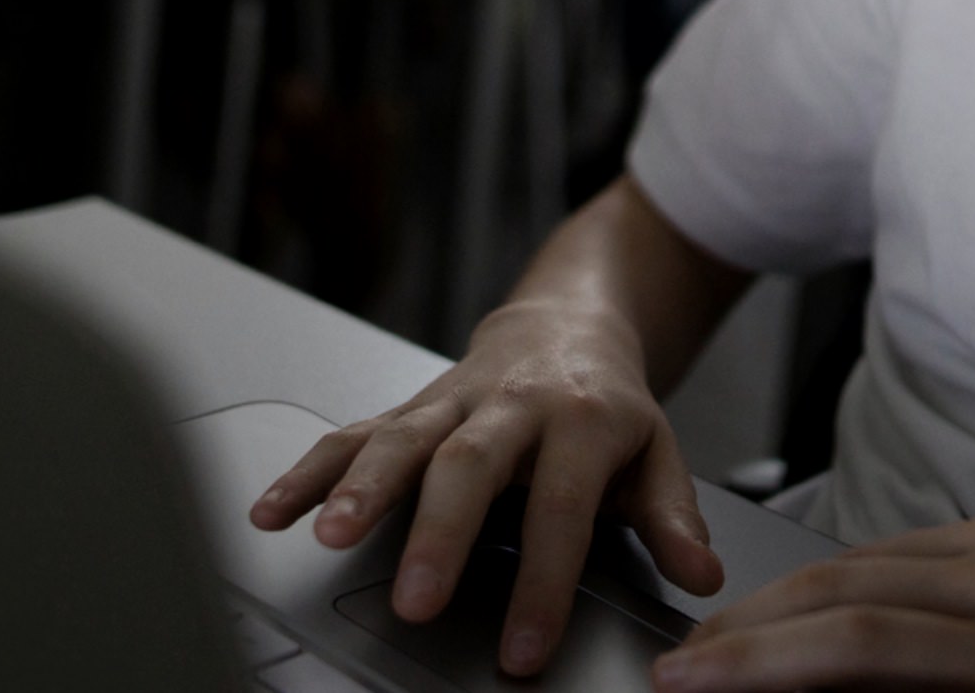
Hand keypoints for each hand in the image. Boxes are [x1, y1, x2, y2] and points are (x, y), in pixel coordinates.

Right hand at [248, 295, 725, 676]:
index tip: (522, 650)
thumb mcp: (657, 452)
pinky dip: (309, 471)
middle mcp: (512, 405)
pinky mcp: (409, 404)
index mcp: (582, 421)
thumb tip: (700, 575)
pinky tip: (274, 509)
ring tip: (331, 537)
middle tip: (416, 601)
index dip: (542, 584)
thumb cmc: (607, 404)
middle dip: (438, 534)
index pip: (561, 510)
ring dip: (360, 487)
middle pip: (469, 465)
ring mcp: (452, 400)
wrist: (565, 324)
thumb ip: (673, 517)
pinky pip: (352, 432)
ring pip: (401, 438)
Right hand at [655, 511, 974, 692]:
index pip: (856, 641)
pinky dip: (844, 579)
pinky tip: (805, 611)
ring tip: (723, 640)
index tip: (688, 682)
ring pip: (864, 556)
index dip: (757, 662)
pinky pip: (907, 548)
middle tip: (680, 664)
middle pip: (844, 585)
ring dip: (784, 599)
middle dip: (748, 626)